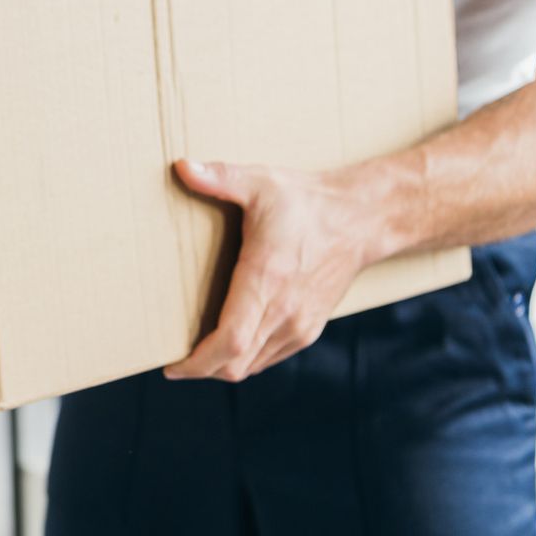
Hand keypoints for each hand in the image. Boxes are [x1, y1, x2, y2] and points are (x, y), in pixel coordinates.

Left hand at [163, 158, 380, 381]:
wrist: (364, 219)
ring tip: (197, 355)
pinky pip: (269, 357)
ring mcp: (299, 324)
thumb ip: (219, 177)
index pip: (228, 344)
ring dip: (222, 366)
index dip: (197, 363)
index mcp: (266, 282)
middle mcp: (284, 312)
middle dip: (201, 369)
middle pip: (235, 364)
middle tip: (176, 362)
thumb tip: (181, 166)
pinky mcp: (309, 327)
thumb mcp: (261, 182)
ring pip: (252, 366)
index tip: (171, 366)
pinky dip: (245, 358)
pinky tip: (229, 344)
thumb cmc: (307, 201)